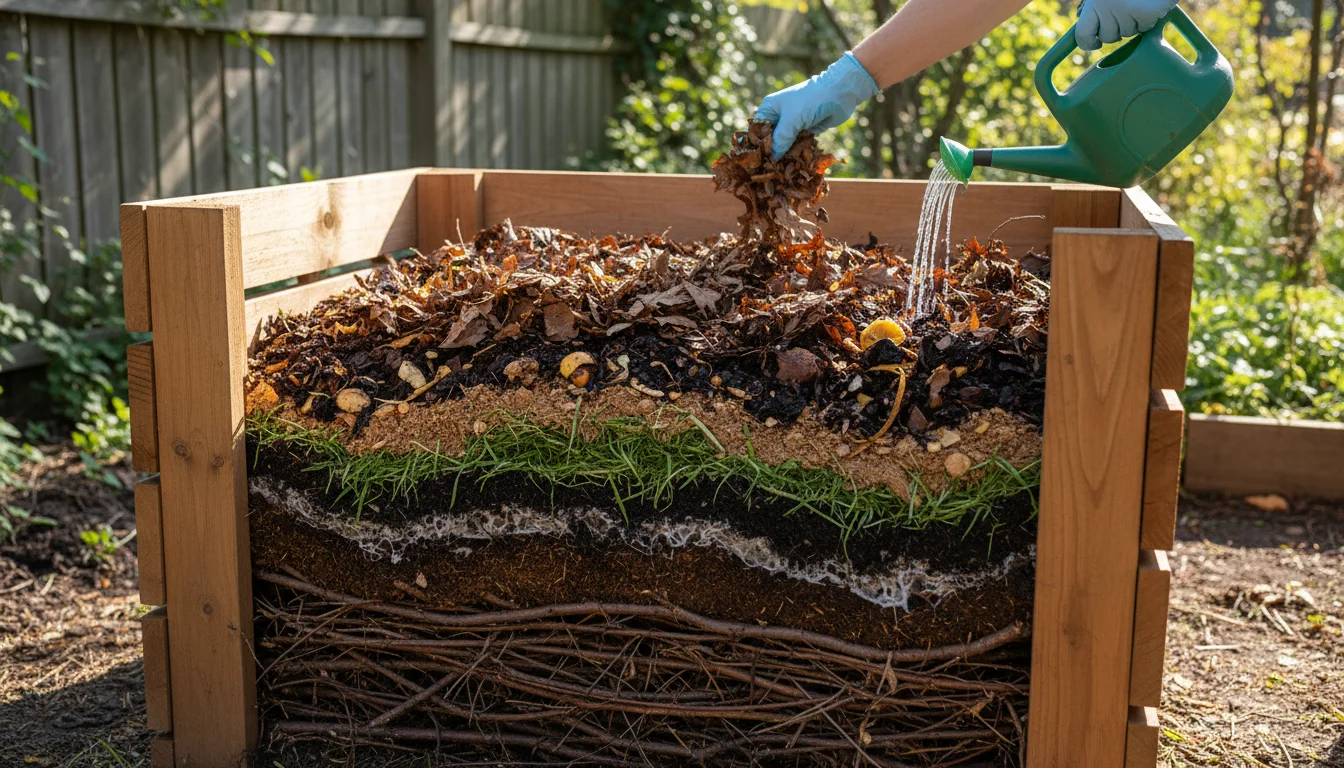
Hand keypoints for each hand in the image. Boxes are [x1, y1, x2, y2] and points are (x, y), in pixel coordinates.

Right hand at [754, 52, 879, 159]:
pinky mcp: (806, 130)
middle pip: (771, 139)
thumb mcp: (792, 120)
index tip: (757, 162)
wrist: (839, 93)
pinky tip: (795, 165)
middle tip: (770, 170)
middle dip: (772, 153)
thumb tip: (772, 158)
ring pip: (784, 144)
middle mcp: (779, 116)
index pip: (757, 130)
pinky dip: (797, 153)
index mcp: (770, 108)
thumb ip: (780, 139)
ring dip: (785, 155)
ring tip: (783, 171)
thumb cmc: (811, 100)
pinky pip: (798, 145)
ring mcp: (793, 124)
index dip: (757, 145)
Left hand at [1075, 0, 1178, 50]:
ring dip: (1133, 24)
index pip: (1082, 33)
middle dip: (1116, 31)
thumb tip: (1084, 35)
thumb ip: (1093, 10)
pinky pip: (1144, 28)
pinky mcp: (1143, 11)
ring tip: (1138, 4)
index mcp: (1094, 0)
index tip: (1095, 44)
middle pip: (1107, 37)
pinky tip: (1149, 5)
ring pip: (1126, 33)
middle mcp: (1106, 5)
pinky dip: (1148, 20)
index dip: (1087, 43)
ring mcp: (1125, 9)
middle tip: (1125, 13)